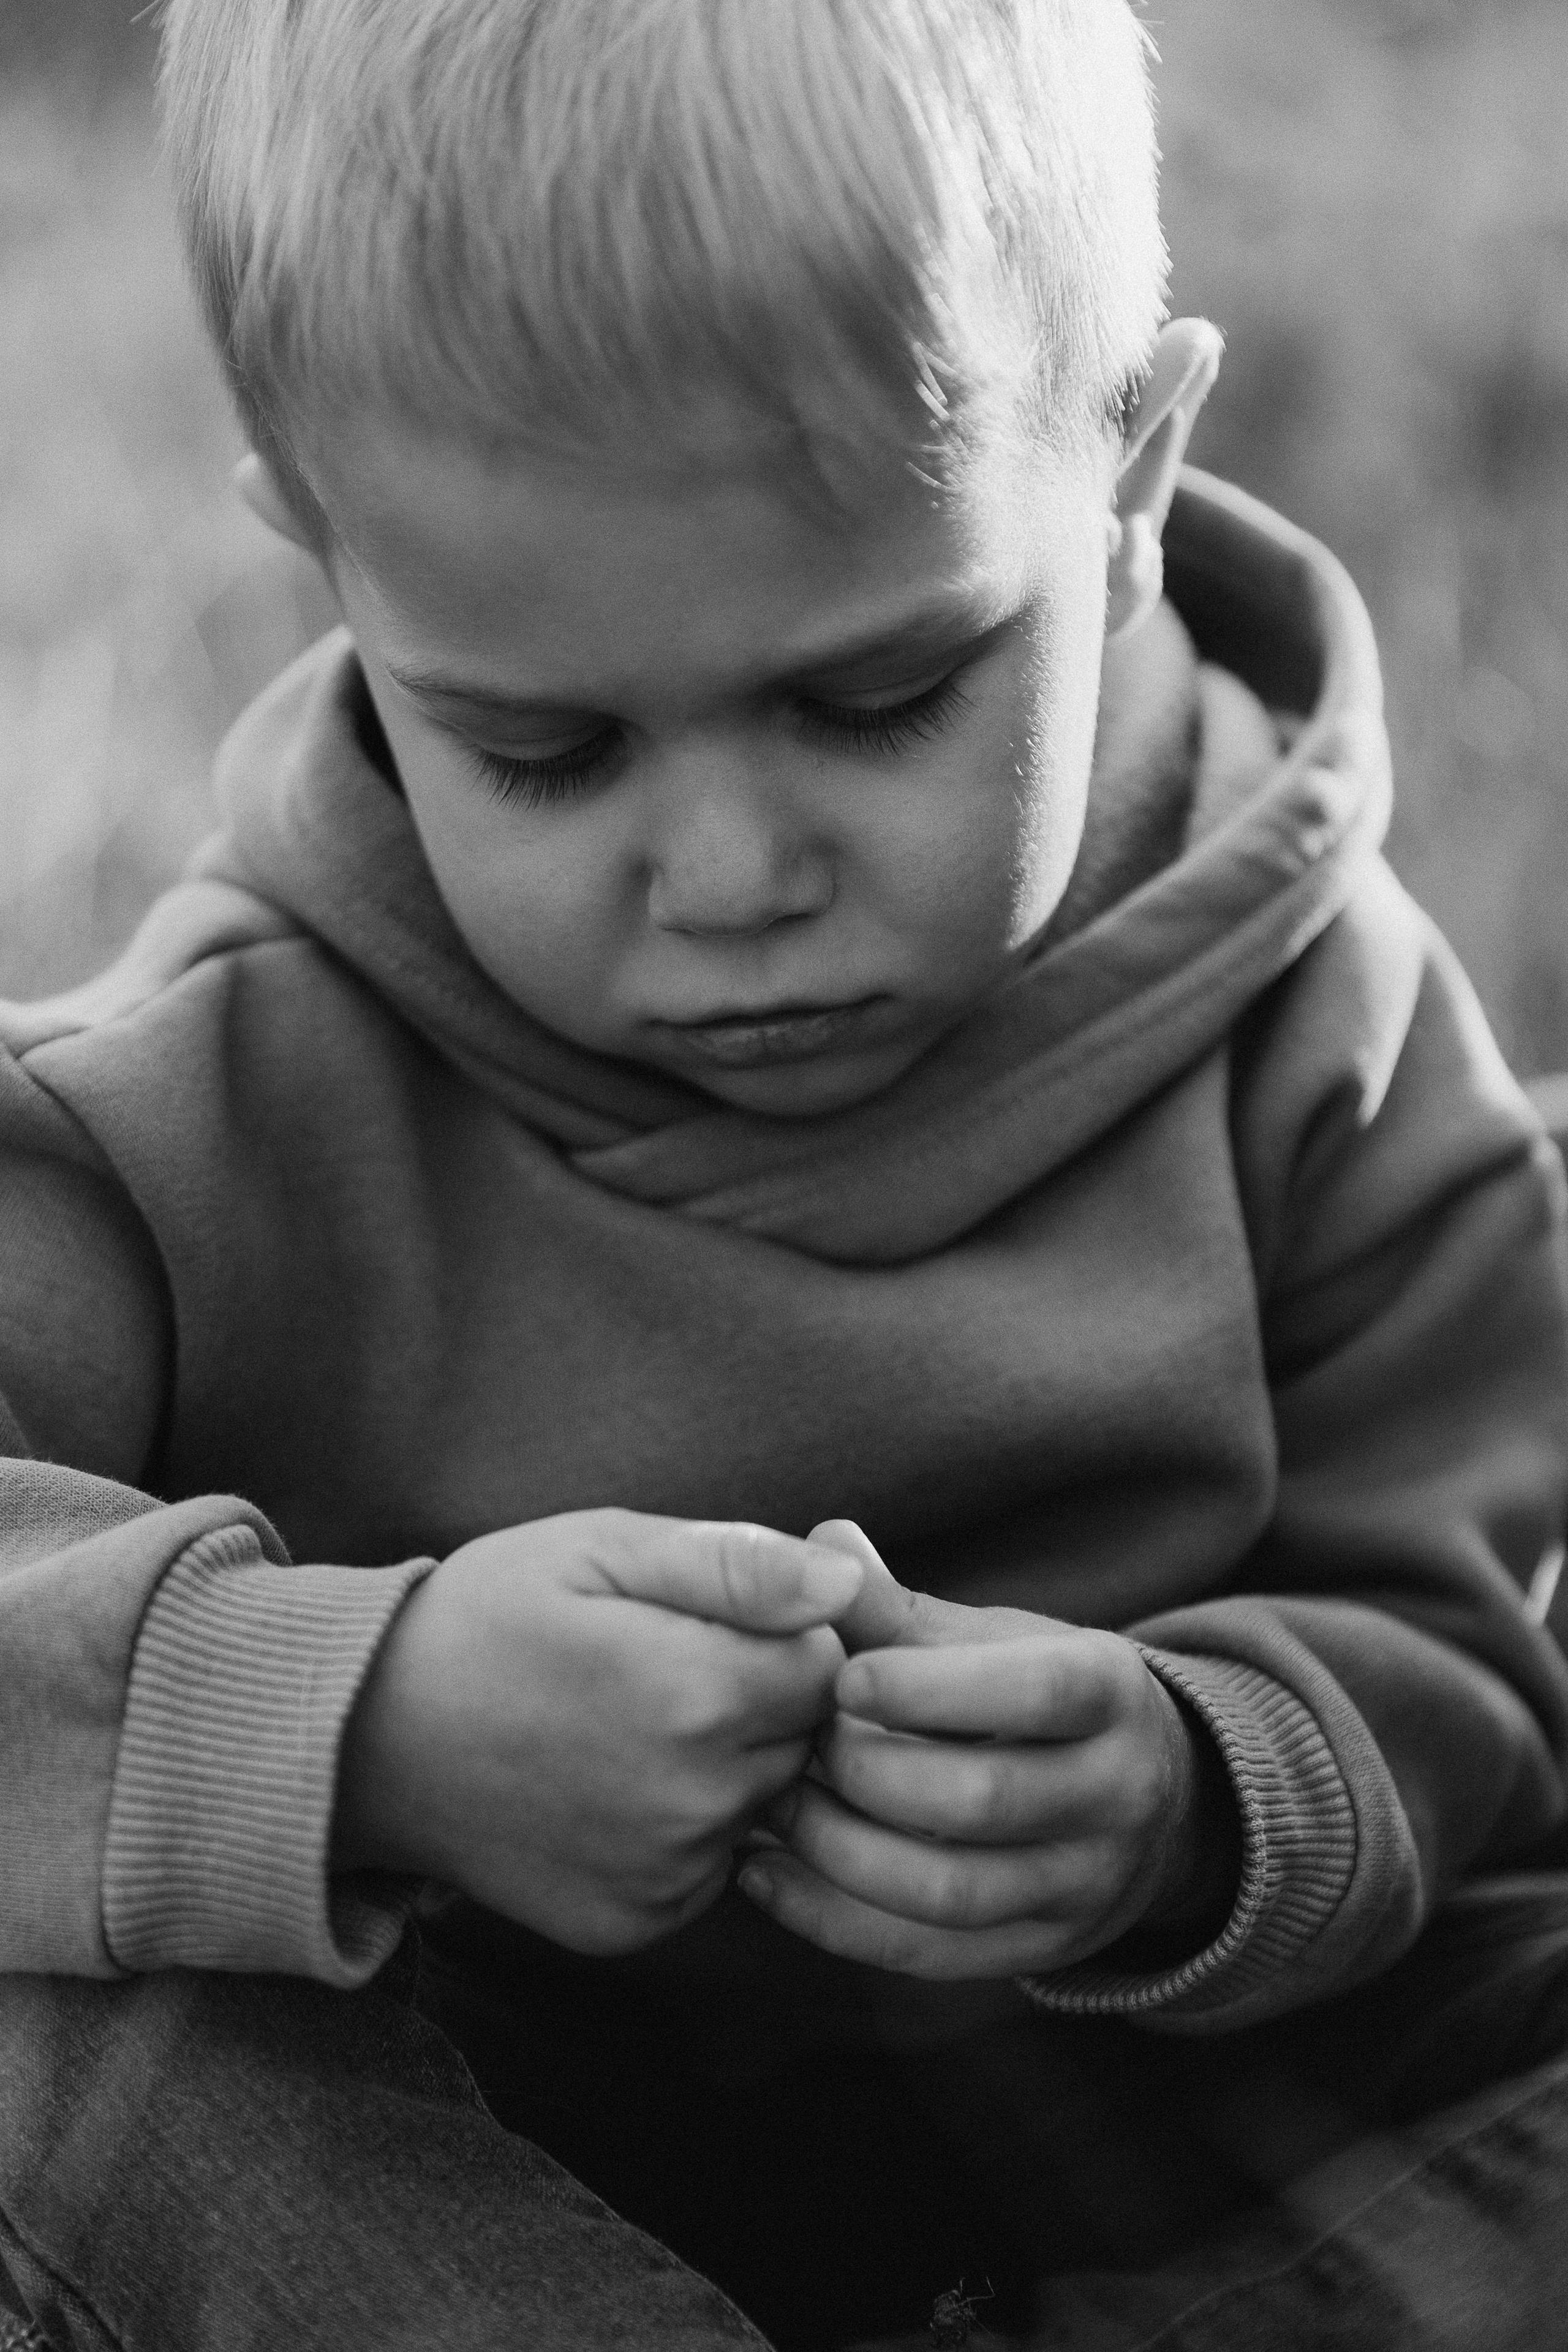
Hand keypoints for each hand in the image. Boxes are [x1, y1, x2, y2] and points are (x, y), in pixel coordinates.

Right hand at [334, 1509, 861, 1954]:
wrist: (363, 1736)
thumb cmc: (488, 1616)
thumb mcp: (602, 1547)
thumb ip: (737, 1563)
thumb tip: (848, 1579)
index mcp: (700, 1695)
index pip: (833, 1665)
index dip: (787, 1631)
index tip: (715, 1619)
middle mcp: (695, 1804)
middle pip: (807, 1742)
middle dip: (764, 1700)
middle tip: (665, 1666)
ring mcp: (664, 1878)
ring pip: (763, 1808)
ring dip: (728, 1768)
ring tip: (632, 1723)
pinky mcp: (634, 1926)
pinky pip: (711, 1871)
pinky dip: (684, 1831)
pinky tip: (614, 1785)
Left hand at [737, 1522, 1238, 1979]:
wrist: (1142, 1797)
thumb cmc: (1039, 1696)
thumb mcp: (1000, 1639)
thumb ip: (906, 1609)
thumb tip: (825, 1546)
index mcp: (1110, 1692)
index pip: (1035, 1692)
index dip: (931, 1688)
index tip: (841, 1678)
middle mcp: (1117, 1795)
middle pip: (982, 1800)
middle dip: (868, 1773)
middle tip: (795, 1743)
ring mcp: (1083, 1885)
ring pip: (950, 1892)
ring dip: (840, 1852)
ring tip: (773, 1807)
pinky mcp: (1040, 1950)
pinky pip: (927, 1954)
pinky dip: (834, 1922)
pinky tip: (766, 1877)